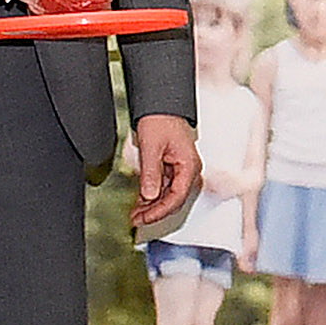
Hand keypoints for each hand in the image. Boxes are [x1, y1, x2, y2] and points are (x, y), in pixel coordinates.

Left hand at [131, 114, 200, 230]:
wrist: (161, 104)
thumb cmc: (160, 119)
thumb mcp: (151, 147)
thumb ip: (151, 173)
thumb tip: (149, 195)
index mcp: (189, 165)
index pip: (177, 197)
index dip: (160, 211)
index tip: (144, 218)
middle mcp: (189, 170)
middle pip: (174, 200)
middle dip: (155, 211)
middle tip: (136, 220)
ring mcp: (181, 169)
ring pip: (169, 195)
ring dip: (152, 206)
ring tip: (136, 214)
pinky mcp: (172, 167)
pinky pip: (164, 187)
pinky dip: (152, 195)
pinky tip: (141, 202)